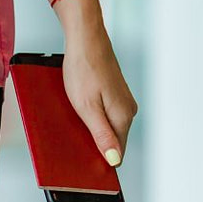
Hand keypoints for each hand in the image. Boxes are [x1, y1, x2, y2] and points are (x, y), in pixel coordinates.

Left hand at [62, 29, 136, 167]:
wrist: (86, 39)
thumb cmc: (84, 68)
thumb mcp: (88, 108)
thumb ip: (103, 135)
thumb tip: (115, 159)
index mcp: (123, 117)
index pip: (117, 153)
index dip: (99, 160)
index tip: (83, 162)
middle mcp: (128, 110)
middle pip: (112, 141)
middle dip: (94, 145)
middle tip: (73, 139)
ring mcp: (123, 101)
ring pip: (107, 127)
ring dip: (91, 129)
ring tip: (74, 120)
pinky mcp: (114, 94)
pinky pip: (104, 114)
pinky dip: (91, 116)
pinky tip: (79, 109)